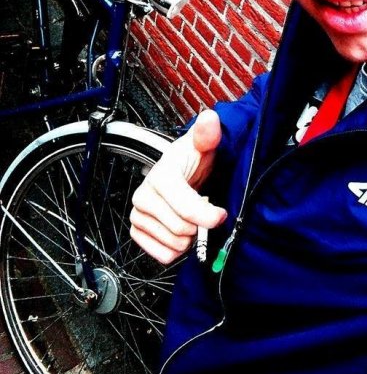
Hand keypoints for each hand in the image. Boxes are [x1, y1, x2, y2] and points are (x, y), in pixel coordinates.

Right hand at [130, 109, 227, 263]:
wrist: (181, 171)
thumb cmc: (192, 159)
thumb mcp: (203, 145)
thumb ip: (207, 134)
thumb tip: (209, 119)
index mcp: (161, 176)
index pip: (185, 208)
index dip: (207, 216)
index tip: (221, 214)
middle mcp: (144, 196)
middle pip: (181, 229)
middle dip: (199, 226)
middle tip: (205, 211)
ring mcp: (139, 215)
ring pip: (173, 244)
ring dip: (189, 237)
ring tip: (192, 218)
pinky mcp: (138, 231)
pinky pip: (162, 254)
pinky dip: (176, 249)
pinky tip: (181, 230)